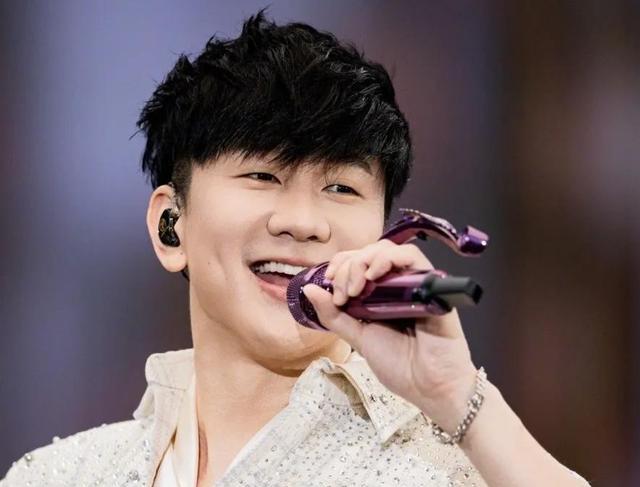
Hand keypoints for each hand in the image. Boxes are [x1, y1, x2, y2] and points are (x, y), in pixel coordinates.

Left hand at [302, 239, 478, 431]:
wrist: (429, 387)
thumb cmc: (399, 365)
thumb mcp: (358, 338)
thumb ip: (333, 315)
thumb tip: (308, 289)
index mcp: (377, 294)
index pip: (355, 262)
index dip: (339, 265)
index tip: (329, 283)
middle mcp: (395, 284)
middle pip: (367, 252)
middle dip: (348, 266)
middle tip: (343, 293)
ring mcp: (413, 281)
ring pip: (386, 249)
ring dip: (364, 261)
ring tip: (356, 288)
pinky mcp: (431, 283)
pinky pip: (412, 256)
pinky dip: (388, 259)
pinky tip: (374, 275)